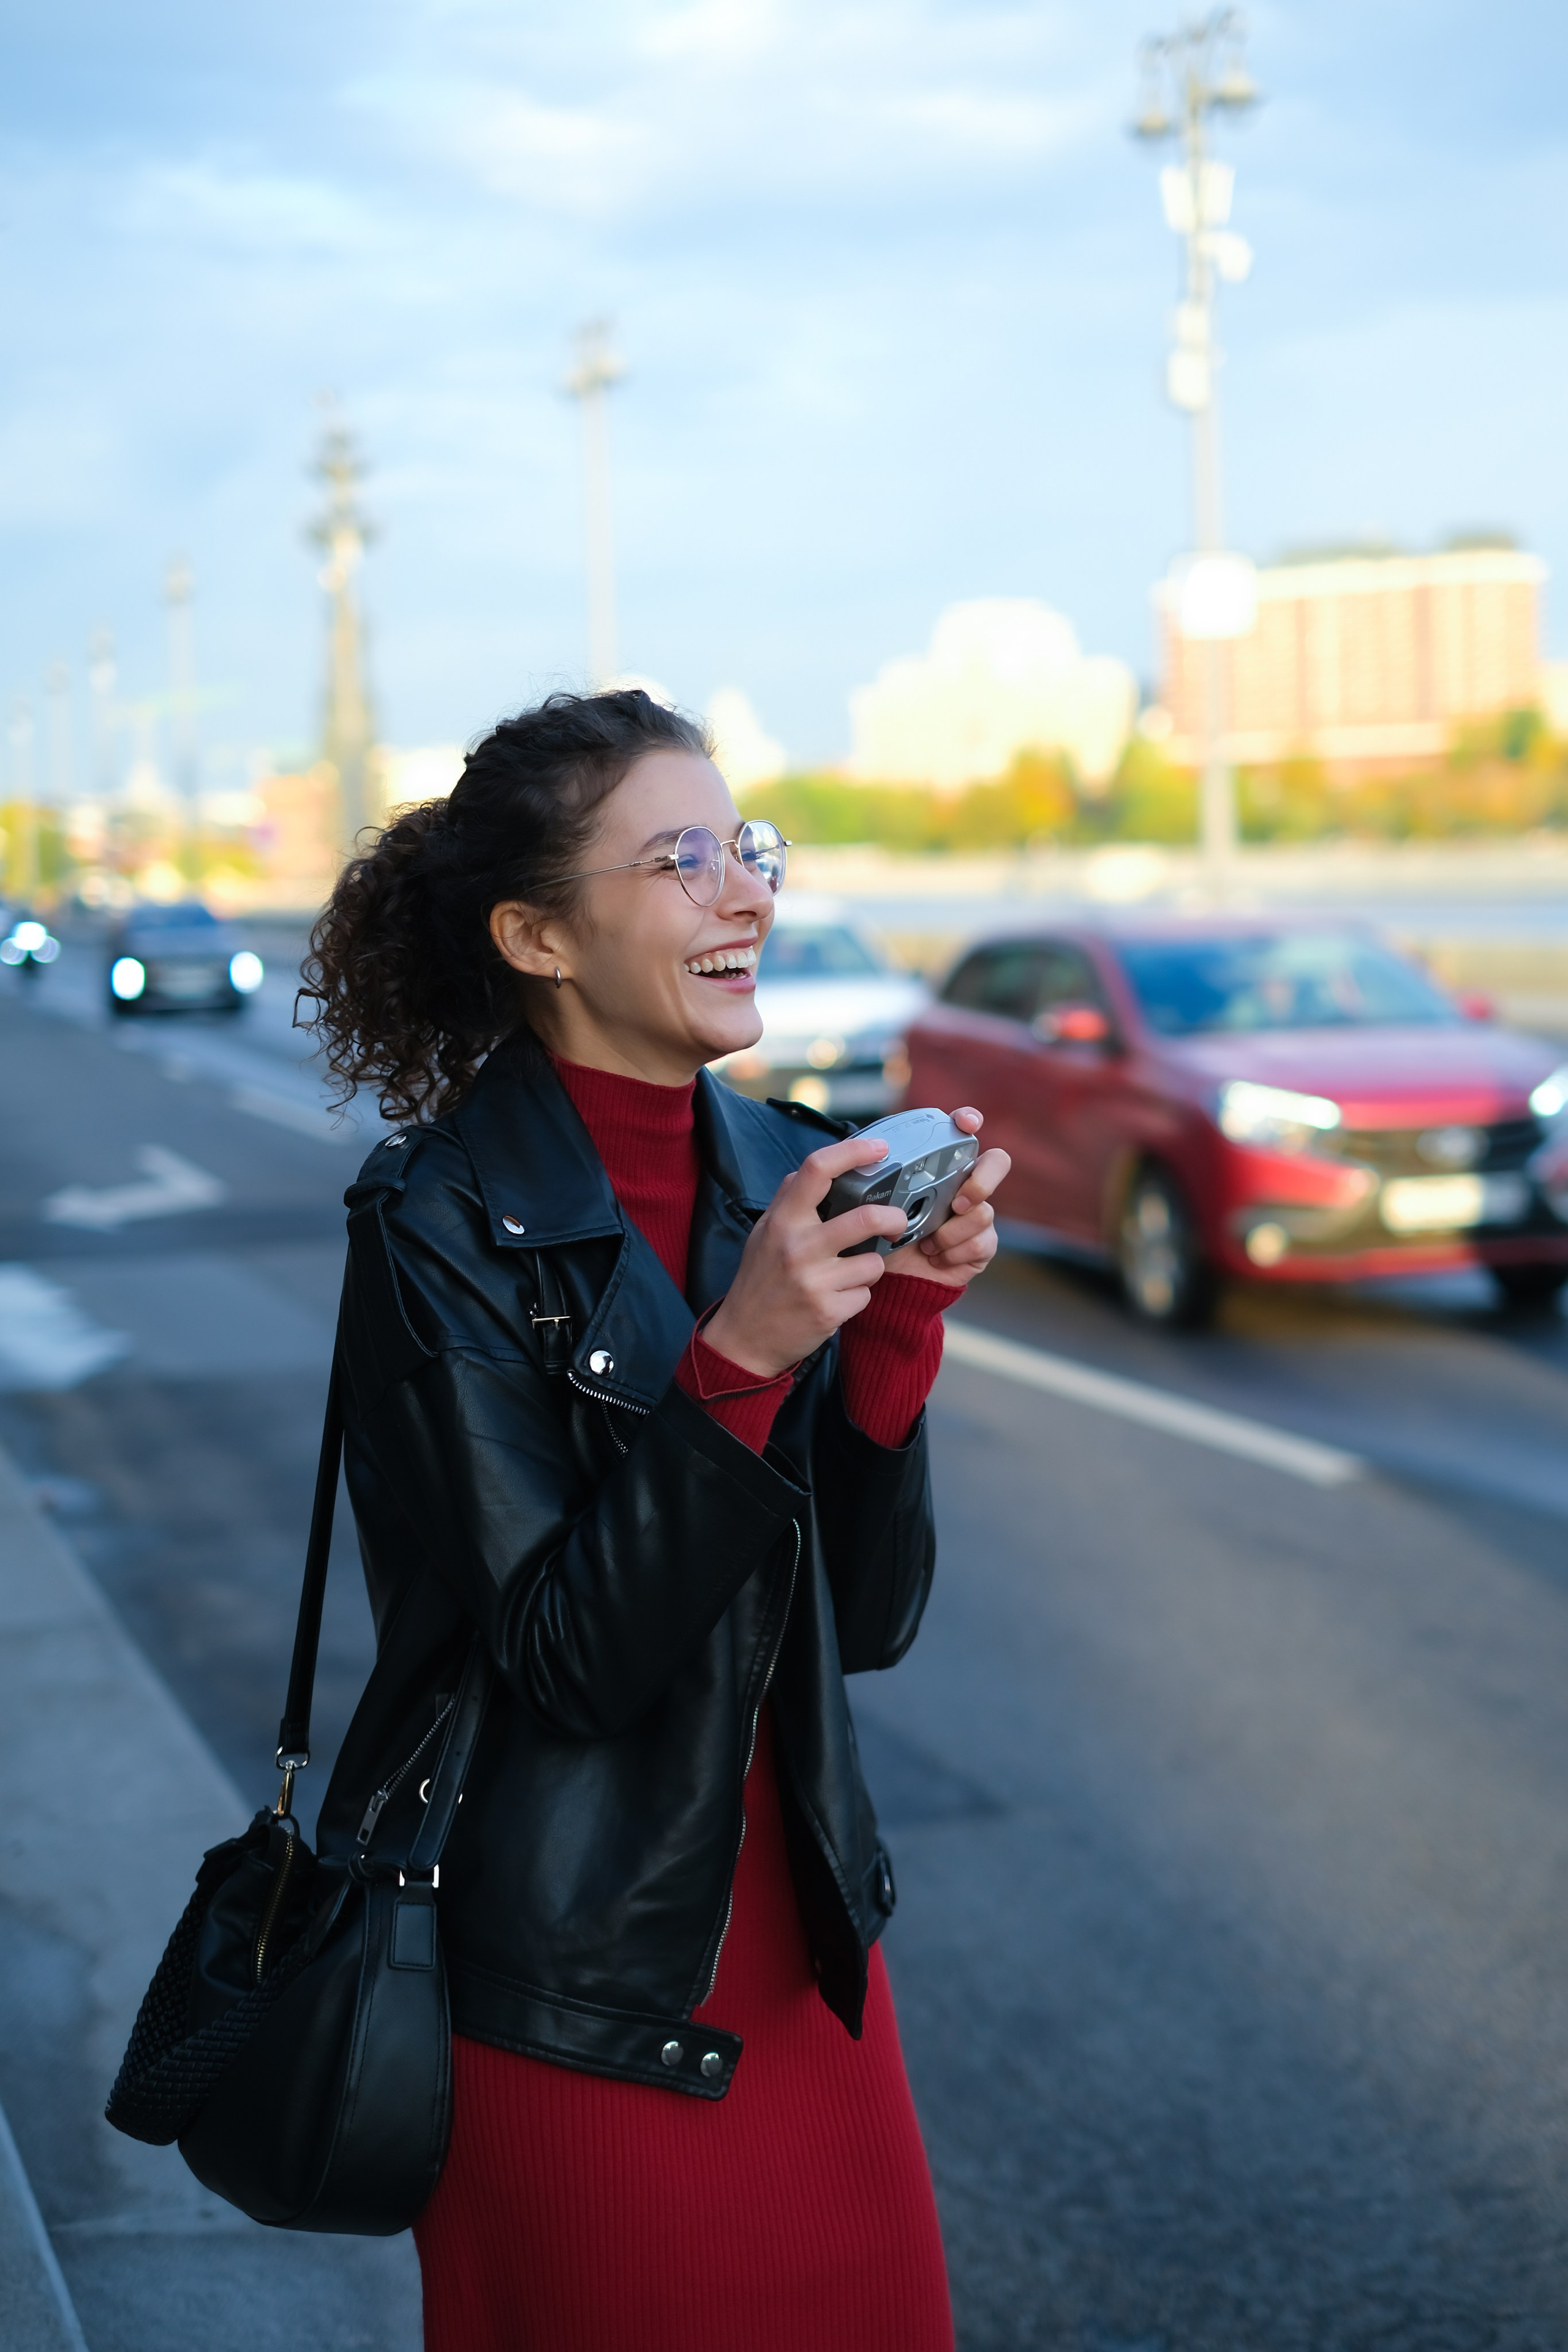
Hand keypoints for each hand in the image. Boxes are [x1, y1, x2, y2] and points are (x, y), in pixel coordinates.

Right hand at [702, 1134, 909, 1377]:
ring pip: (873, 1263)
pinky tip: (836, 1299)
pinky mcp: (829, 1312)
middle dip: (893, 1218)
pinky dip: (858, 1295)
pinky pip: (865, 1294)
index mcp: (782, 1220)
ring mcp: (814, 1281)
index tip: (879, 1149)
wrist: (744, 1339)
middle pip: (866, 1217)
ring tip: (848, 1275)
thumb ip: (788, 1200)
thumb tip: (814, 1170)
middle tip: (896, 1222)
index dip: (853, 1151)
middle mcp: (798, 1247)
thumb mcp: (763, 1233)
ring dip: (870, 1268)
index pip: (817, 1170)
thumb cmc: (758, 1281)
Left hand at [883, 1107, 1009, 1290]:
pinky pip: (981, 1242)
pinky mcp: (982, 1243)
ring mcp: (976, 1214)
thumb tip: (860, 1154)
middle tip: (957, 1202)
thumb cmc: (883, 1234)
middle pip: (997, 1163)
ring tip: (926, 1243)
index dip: (968, 1120)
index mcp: (939, 1167)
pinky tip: (936, 1256)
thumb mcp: (873, 1202)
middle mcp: (964, 1185)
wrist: (893, 1277)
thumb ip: (874, 1178)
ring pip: (982, 1212)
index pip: (964, 1132)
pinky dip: (954, 1252)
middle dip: (982, 1181)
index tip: (965, 1123)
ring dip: (950, 1232)